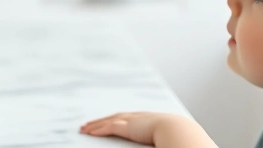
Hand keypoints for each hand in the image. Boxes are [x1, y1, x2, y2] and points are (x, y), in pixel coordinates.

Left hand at [81, 112, 213, 146]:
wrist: (178, 131)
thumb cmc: (178, 136)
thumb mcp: (169, 137)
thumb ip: (161, 138)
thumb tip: (160, 144)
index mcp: (148, 118)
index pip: (128, 118)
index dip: (117, 119)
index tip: (109, 122)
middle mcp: (138, 117)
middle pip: (115, 116)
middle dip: (101, 120)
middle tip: (89, 124)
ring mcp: (132, 120)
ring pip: (108, 121)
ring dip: (95, 124)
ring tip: (84, 128)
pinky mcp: (128, 127)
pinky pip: (108, 128)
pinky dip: (98, 130)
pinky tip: (89, 132)